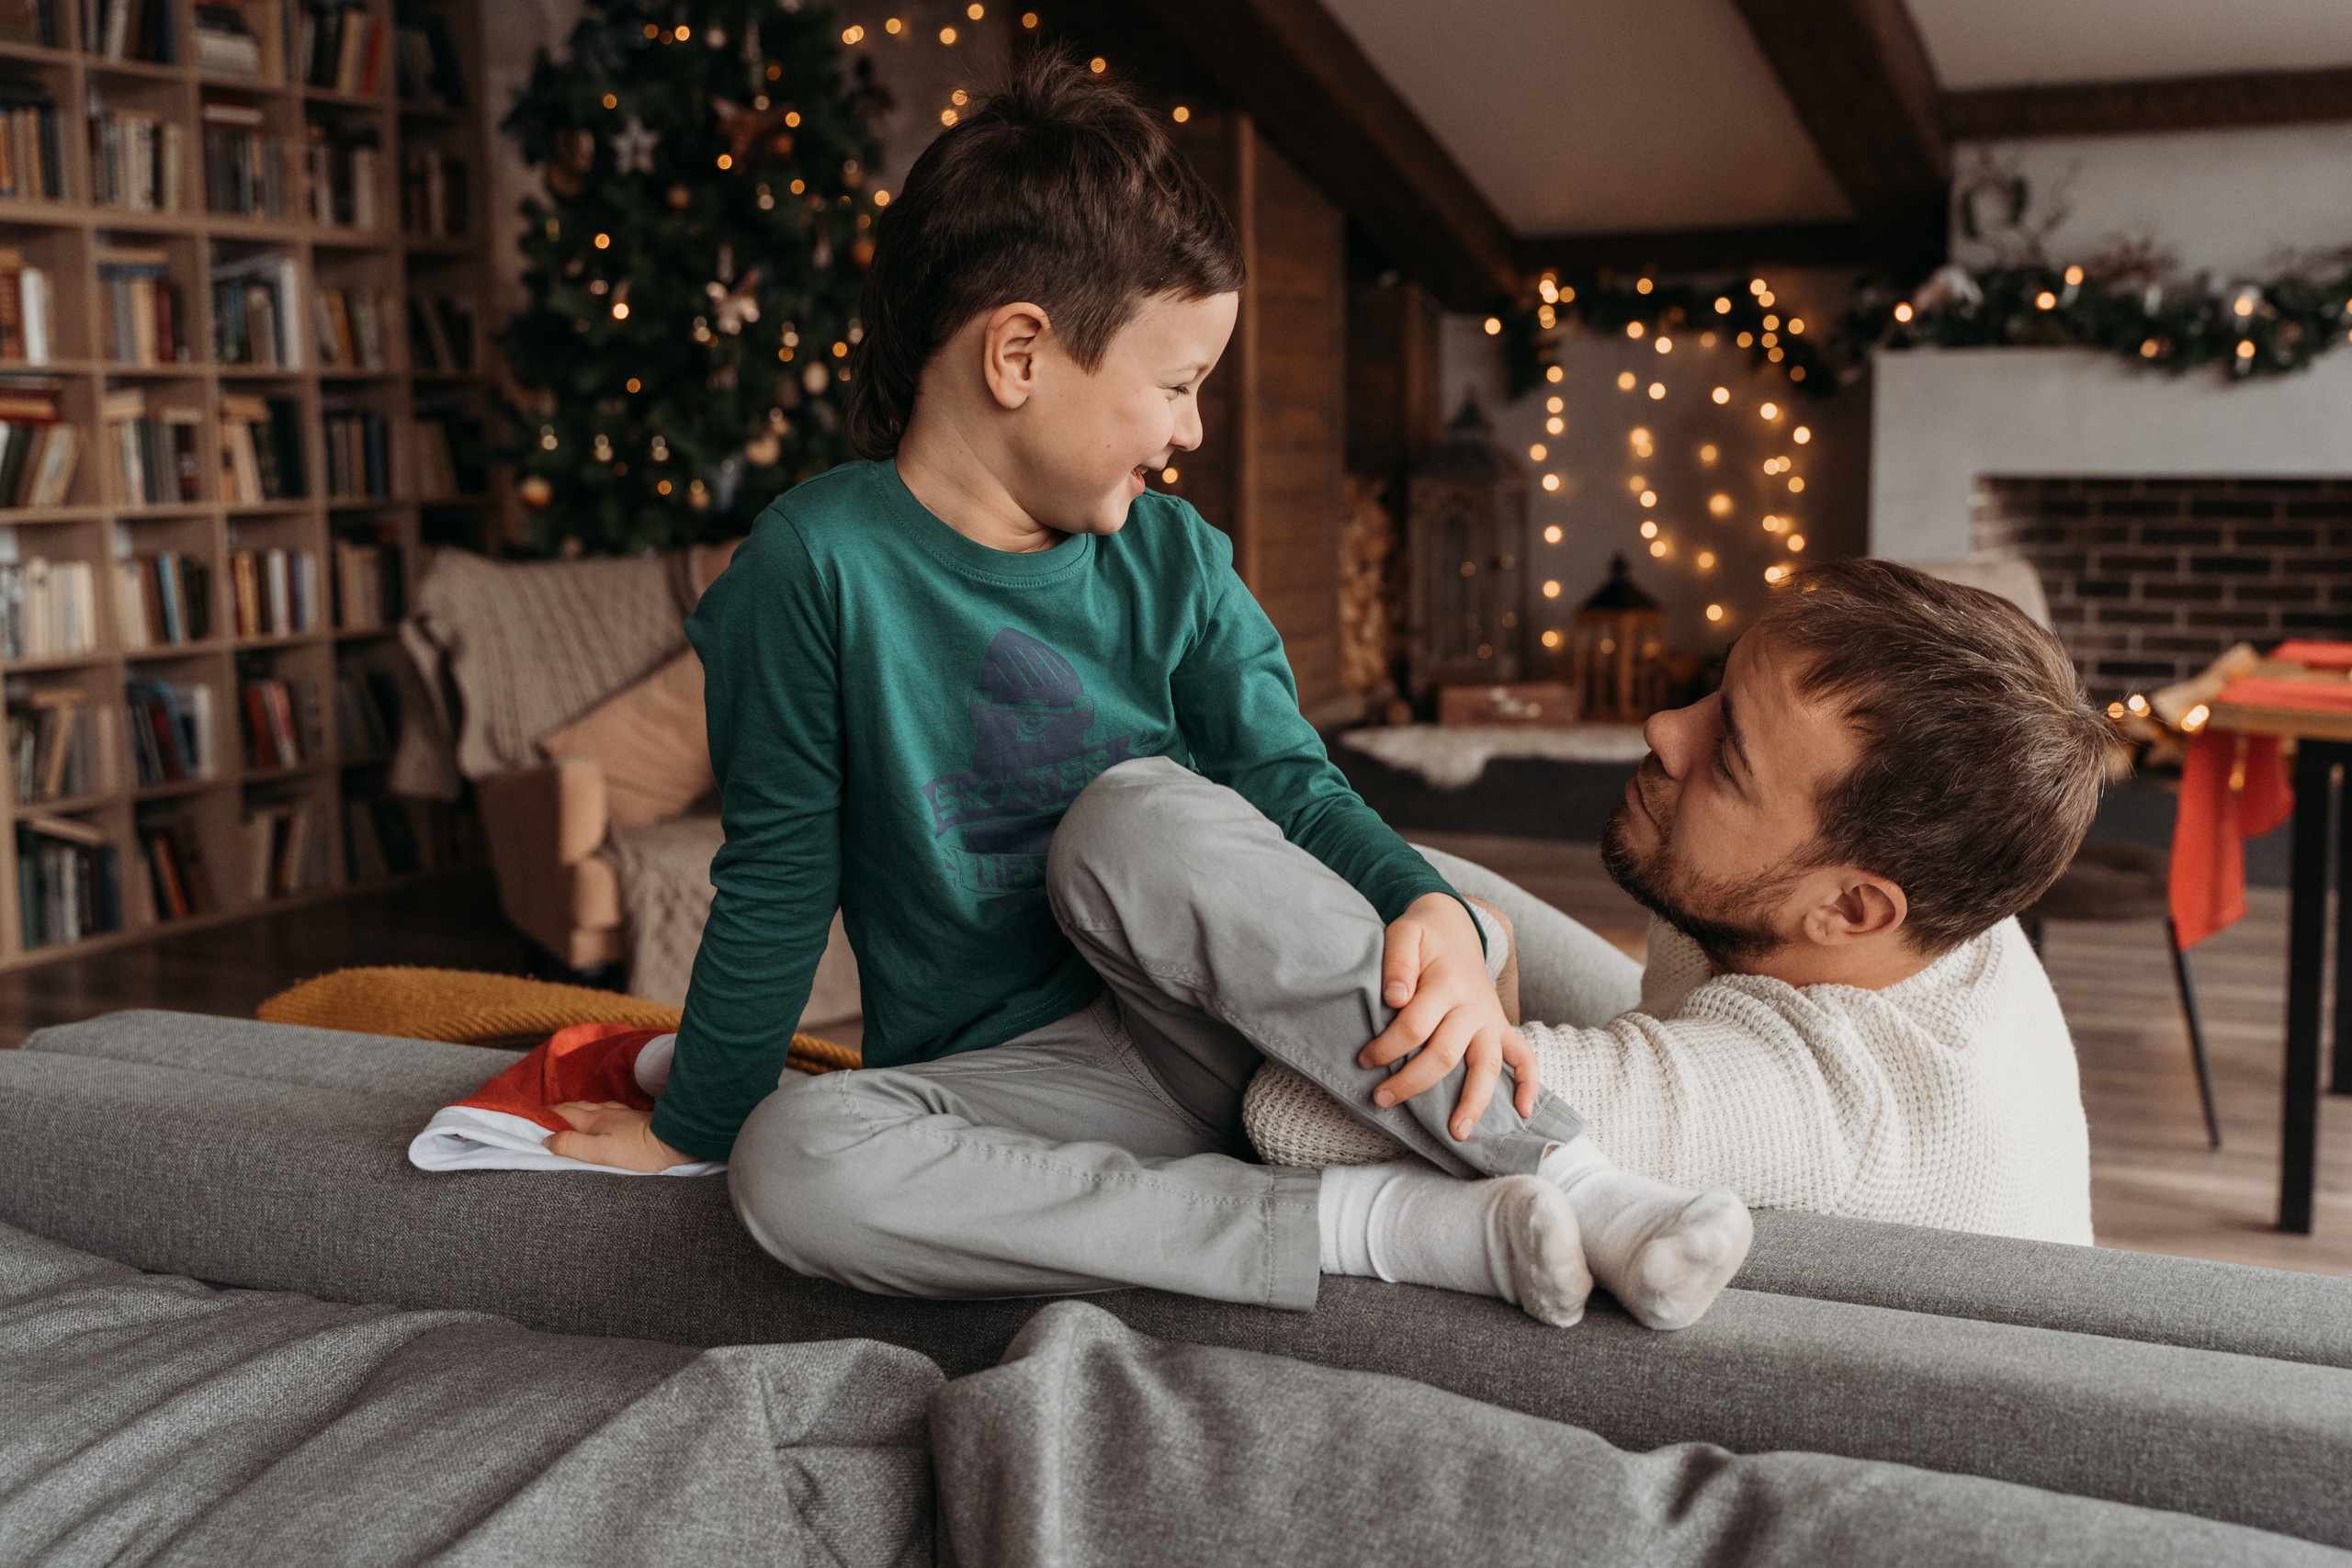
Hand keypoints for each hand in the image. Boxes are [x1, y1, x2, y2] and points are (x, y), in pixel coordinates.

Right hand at [545, 1102, 697, 1171]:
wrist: (675, 1142)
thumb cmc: (639, 1150)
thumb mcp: (601, 1152)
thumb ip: (573, 1145)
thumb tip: (547, 1140)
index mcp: (593, 1120)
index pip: (561, 1113)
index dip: (543, 1116)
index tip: (527, 1120)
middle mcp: (605, 1112)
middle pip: (574, 1107)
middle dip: (556, 1111)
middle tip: (541, 1119)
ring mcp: (620, 1114)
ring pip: (591, 1108)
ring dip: (575, 1112)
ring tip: (565, 1120)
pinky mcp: (634, 1120)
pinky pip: (606, 1112)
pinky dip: (594, 1115)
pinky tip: (599, 1120)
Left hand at [1359, 893, 1539, 1138]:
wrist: (1455, 925)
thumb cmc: (1423, 936)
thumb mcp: (1404, 932)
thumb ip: (1397, 961)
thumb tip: (1395, 998)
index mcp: (1446, 983)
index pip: (1414, 1026)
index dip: (1386, 1048)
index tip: (1363, 1060)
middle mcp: (1473, 1006)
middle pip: (1445, 1055)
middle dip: (1411, 1082)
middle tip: (1381, 1099)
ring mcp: (1490, 1020)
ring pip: (1486, 1067)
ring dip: (1472, 1102)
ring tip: (1457, 1133)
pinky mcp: (1501, 1027)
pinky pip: (1525, 1057)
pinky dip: (1529, 1084)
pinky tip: (1523, 1111)